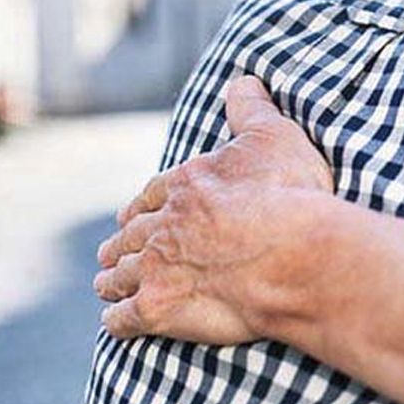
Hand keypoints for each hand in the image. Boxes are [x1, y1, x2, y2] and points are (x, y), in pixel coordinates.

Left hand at [94, 76, 333, 342]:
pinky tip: (117, 322)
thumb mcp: (275, 136)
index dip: (142, 206)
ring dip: (111, 280)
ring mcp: (157, 269)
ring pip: (120, 275)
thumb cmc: (291, 195)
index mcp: (186, 185)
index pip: (152, 195)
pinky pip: (123, 318)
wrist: (296, 255)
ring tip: (107, 285)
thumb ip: (253, 109)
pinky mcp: (159, 309)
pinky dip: (117, 320)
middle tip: (111, 254)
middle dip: (121, 244)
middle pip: (130, 236)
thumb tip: (242, 80)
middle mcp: (163, 225)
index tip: (132, 214)